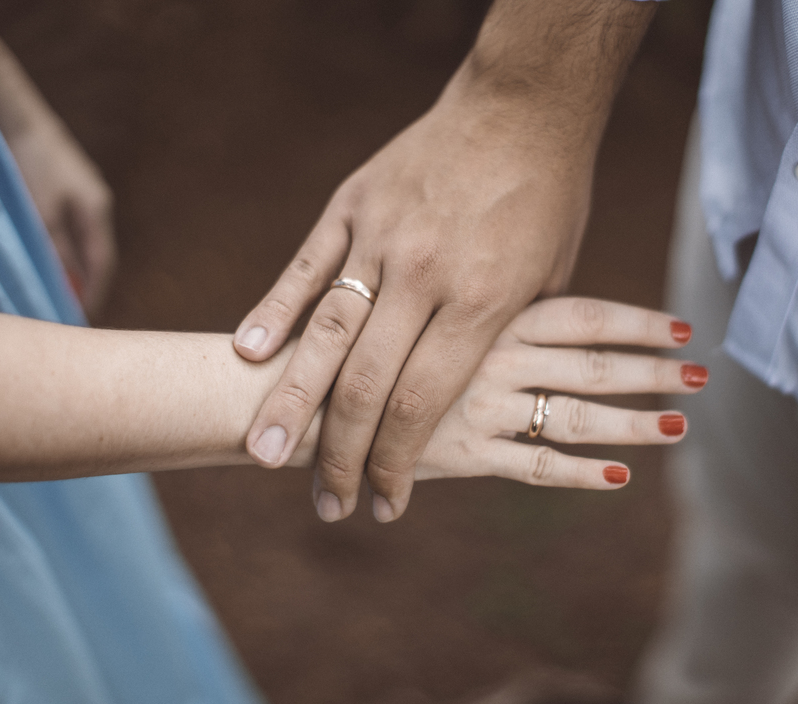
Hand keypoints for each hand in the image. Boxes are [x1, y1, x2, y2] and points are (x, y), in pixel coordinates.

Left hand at [7, 119, 115, 315]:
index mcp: (97, 210)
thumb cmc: (30, 162)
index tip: (81, 318)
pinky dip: (64, 249)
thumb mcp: (40, 211)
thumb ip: (56, 249)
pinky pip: (71, 229)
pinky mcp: (66, 187)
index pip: (102, 263)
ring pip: (83, 242)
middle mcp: (97, 204)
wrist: (16, 114)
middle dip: (86, 284)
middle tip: (70, 310)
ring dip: (73, 267)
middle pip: (96, 254)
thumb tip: (67, 284)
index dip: (93, 292)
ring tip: (58, 290)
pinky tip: (51, 257)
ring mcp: (83, 194)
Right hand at [233, 74, 602, 521]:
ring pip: (326, 332)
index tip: (383, 503)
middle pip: (367, 383)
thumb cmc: (548, 201)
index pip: (424, 403)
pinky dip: (275, 311)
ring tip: (262, 452)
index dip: (397, 462)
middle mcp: (426, 273)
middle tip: (321, 501)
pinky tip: (249, 355)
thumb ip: (505, 342)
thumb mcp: (548, 283)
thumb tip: (476, 400)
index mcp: (483, 302)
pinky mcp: (352, 203)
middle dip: (340, 452)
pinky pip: (306, 265)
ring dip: (292, 400)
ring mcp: (382, 236)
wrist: (523, 105)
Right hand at [384, 297, 704, 491]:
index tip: (684, 327)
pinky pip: (535, 466)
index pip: (583, 314)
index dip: (637, 322)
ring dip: (634, 422)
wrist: (304, 383)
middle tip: (703, 375)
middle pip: (593, 363)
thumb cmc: (365, 331)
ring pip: (576, 415)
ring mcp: (479, 404)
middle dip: (653, 371)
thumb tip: (541, 302)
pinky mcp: (462, 451)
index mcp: (487, 310)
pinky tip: (620, 476)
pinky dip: (580, 473)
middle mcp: (491, 354)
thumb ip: (485, 303)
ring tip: (681, 426)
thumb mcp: (426, 292)